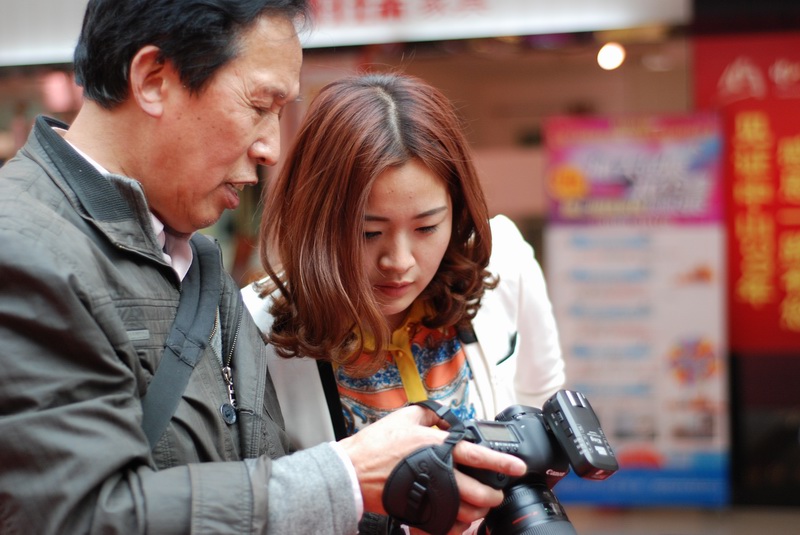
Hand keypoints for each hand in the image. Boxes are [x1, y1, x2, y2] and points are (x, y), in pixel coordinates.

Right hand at [337, 405, 525, 532]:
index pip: (478, 455)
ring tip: (480, 508)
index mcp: (438, 447)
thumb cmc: (376, 445)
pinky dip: (457, 525)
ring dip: (478, 512)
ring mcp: (430, 495)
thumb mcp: (405, 417)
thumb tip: (446, 418)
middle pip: (479, 492)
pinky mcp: (419, 512)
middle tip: (497, 494)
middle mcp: (438, 472)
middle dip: (494, 496)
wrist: (353, 471)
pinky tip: (458, 520)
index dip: (502, 462)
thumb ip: (430, 414)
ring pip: (467, 513)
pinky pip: (447, 525)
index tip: (517, 467)